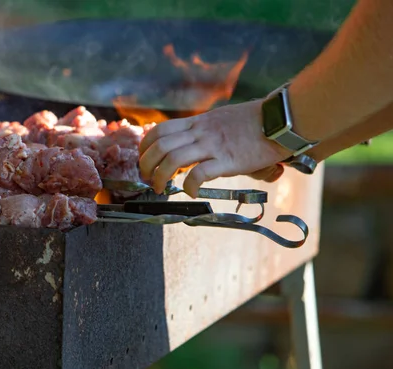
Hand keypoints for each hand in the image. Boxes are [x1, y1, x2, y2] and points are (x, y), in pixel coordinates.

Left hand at [139, 100, 291, 195]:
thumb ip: (207, 130)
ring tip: (160, 189)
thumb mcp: (223, 119)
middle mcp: (201, 132)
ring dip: (161, 177)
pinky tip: (191, 193)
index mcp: (198, 122)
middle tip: (147, 178)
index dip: (146, 145)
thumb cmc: (256, 121)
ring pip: (173, 159)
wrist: (280, 119)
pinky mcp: (228, 160)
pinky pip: (199, 174)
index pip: (161, 130)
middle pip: (160, 145)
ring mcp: (213, 145)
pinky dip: (189, 186)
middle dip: (146, 164)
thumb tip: (198, 144)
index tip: (144, 158)